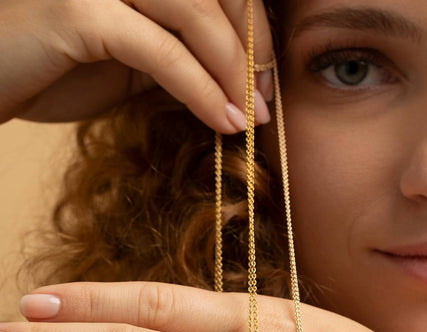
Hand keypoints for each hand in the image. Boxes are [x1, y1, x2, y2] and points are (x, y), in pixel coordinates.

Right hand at [0, 0, 272, 129]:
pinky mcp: (78, 10)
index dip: (254, 27)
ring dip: (234, 72)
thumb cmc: (54, 65)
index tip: (268, 78)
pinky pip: (163, 53)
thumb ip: (176, 47)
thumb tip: (239, 70)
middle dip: (253, 50)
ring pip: (196, 16)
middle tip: (266, 102)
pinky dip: (202, 90)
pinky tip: (224, 121)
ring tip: (251, 119)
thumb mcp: (129, 54)